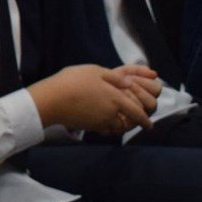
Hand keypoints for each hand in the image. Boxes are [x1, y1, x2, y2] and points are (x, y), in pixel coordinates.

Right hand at [29, 64, 152, 137]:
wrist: (52, 99)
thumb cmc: (73, 80)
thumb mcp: (96, 71)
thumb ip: (115, 77)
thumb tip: (130, 83)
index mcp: (116, 97)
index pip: (137, 112)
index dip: (145, 120)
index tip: (149, 124)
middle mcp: (111, 112)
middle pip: (129, 123)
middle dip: (136, 125)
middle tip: (138, 124)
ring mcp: (100, 121)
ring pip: (116, 128)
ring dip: (121, 127)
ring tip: (120, 122)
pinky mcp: (89, 126)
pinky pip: (104, 130)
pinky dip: (107, 129)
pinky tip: (103, 123)